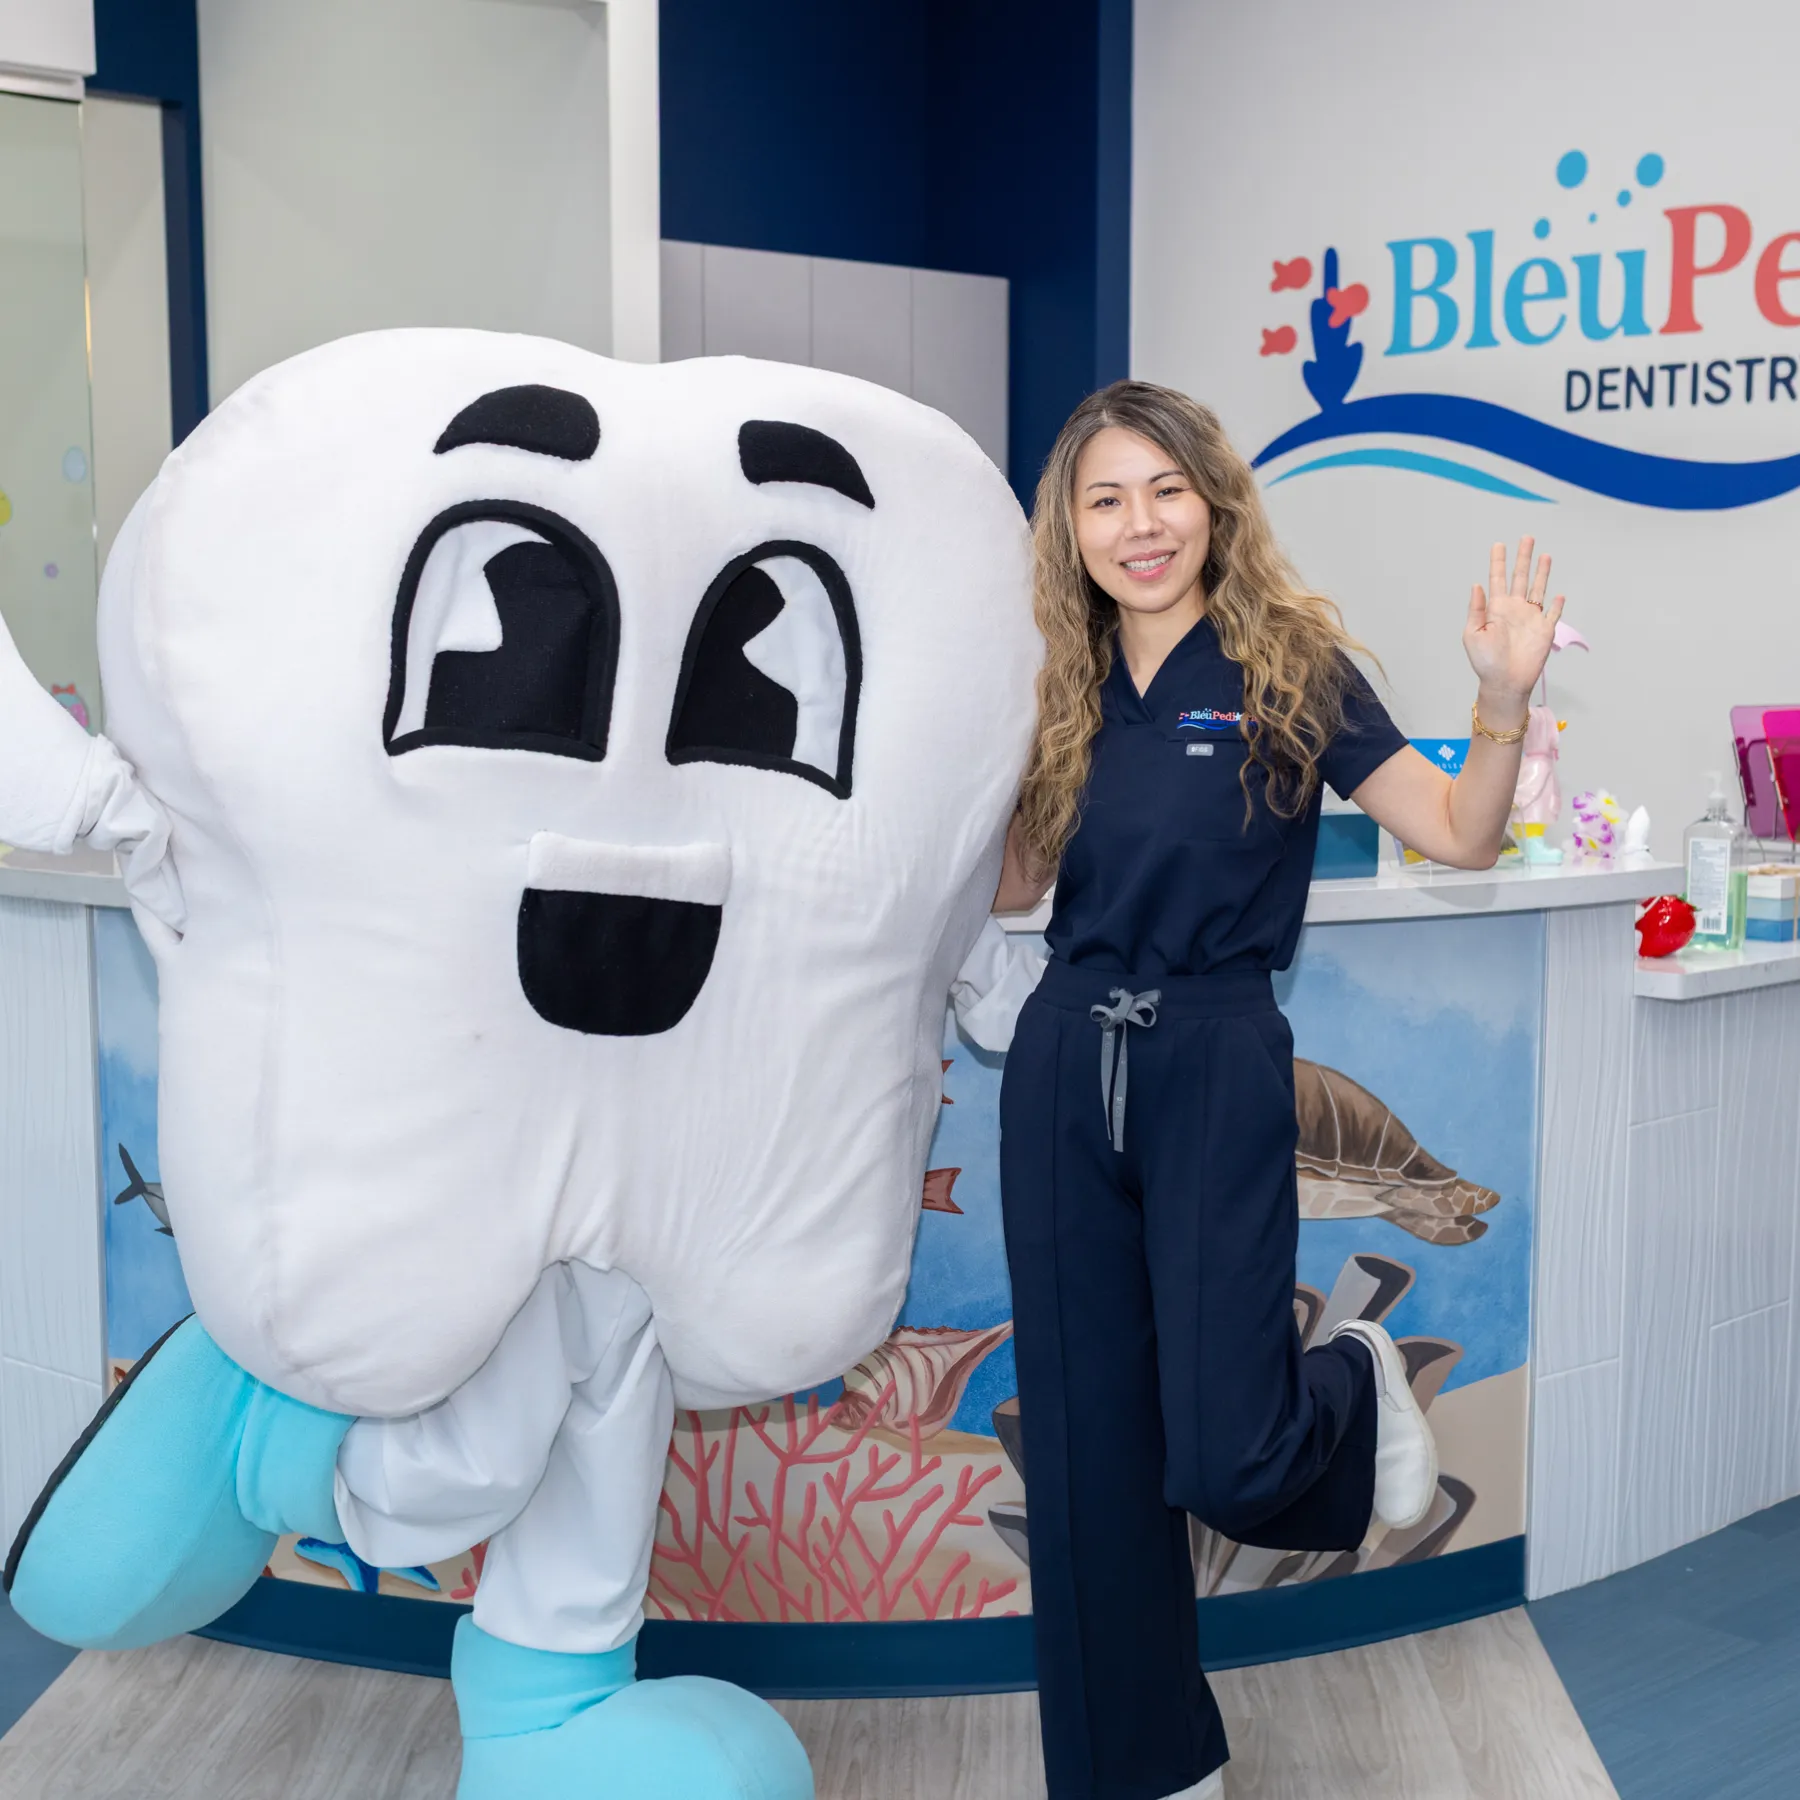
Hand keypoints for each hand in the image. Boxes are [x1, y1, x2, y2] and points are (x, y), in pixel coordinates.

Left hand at [1463, 537, 1564, 709]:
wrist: (1504, 682)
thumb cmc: (1485, 661)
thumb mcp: (1473, 634)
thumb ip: (1476, 609)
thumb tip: (1477, 584)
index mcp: (1496, 609)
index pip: (1497, 579)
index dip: (1498, 562)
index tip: (1498, 545)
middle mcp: (1515, 609)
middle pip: (1521, 577)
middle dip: (1523, 558)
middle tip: (1527, 538)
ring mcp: (1531, 618)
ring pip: (1539, 589)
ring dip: (1542, 572)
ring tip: (1544, 554)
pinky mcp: (1545, 630)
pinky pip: (1553, 614)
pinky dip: (1557, 605)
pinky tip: (1559, 595)